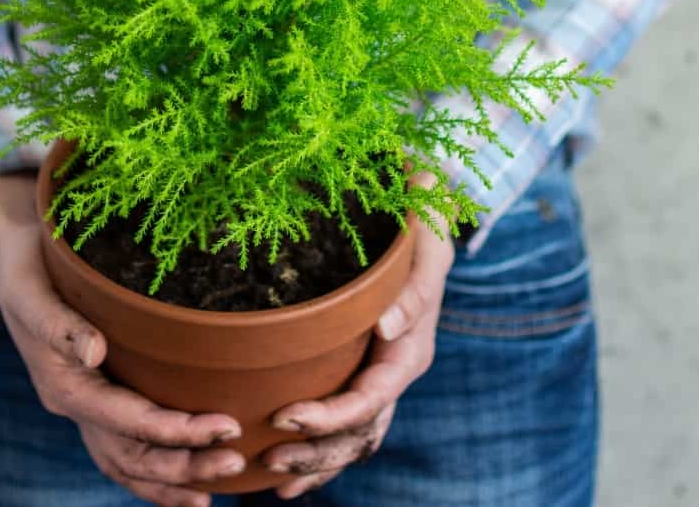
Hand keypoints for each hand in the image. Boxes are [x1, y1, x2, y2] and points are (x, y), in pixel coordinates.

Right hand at [0, 173, 245, 506]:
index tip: (229, 426)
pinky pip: (124, 448)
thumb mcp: (32, 290)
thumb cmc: (26, 265)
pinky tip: (186, 483)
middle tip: (235, 461)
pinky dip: (153, 472)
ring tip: (214, 493)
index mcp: (64, 386)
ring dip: (169, 481)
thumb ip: (58, 324)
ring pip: (126, 462)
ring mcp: (83, 406)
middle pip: (131, 455)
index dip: (179, 431)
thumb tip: (94, 350)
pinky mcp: (95, 396)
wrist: (10, 255)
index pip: (128, 423)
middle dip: (183, 466)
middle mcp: (74, 405)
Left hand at [260, 175, 455, 499]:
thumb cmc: (420, 226)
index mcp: (410, 351)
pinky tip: (283, 475)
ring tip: (274, 480)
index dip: (329, 417)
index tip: (284, 417)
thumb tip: (386, 329)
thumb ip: (416, 287)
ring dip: (315, 463)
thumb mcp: (428, 245)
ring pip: (352, 439)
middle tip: (270, 458)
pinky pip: (342, 425)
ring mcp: (378, 378)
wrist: (418, 217)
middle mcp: (394, 372)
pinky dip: (318, 453)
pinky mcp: (360, 374)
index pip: (369, 400)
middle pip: (359, 432)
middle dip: (317, 452)